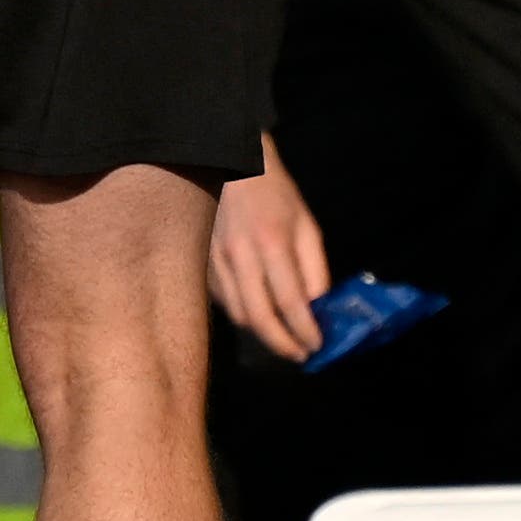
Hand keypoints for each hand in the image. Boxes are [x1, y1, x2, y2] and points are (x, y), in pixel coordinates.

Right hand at [210, 151, 331, 364]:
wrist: (231, 166)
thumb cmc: (276, 195)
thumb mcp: (307, 227)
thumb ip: (314, 269)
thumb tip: (317, 309)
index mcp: (273, 244)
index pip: (291, 302)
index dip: (306, 330)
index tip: (317, 346)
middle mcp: (241, 256)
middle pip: (259, 317)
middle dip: (282, 344)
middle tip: (300, 354)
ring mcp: (216, 261)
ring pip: (238, 314)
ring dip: (262, 333)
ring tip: (282, 337)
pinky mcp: (203, 263)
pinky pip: (224, 300)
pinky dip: (244, 313)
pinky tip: (259, 312)